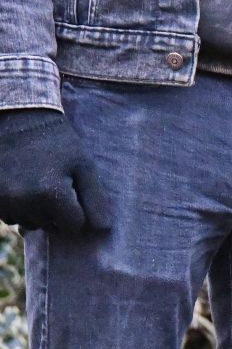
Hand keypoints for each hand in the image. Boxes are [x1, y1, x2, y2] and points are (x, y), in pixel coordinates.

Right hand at [0, 109, 112, 233]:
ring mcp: (4, 200)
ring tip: (38, 184)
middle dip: (57, 213)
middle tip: (55, 185)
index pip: (74, 227)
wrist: (17, 117)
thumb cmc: (57, 141)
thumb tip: (103, 231)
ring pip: (29, 224)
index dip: (78, 213)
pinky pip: (10, 216)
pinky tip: (22, 186)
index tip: (74, 192)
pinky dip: (18, 208)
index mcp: (52, 194)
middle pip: (51, 227)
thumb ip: (96, 200)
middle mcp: (24, 201)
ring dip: (37, 212)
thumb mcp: (85, 166)